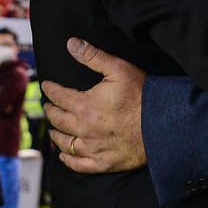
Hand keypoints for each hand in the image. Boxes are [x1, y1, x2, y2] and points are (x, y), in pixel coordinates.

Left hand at [43, 37, 147, 173]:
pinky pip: (78, 164)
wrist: (161, 123)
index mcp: (84, 105)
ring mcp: (92, 148)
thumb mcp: (118, 68)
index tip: (46, 86)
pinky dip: (68, 160)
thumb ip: (92, 56)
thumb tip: (71, 43)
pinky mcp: (102, 163)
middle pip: (58, 120)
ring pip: (65, 143)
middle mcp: (83, 128)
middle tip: (48, 107)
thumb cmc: (141, 94)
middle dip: (51, 111)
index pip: (59, 96)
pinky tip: (64, 155)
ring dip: (56, 135)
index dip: (51, 90)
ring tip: (53, 130)